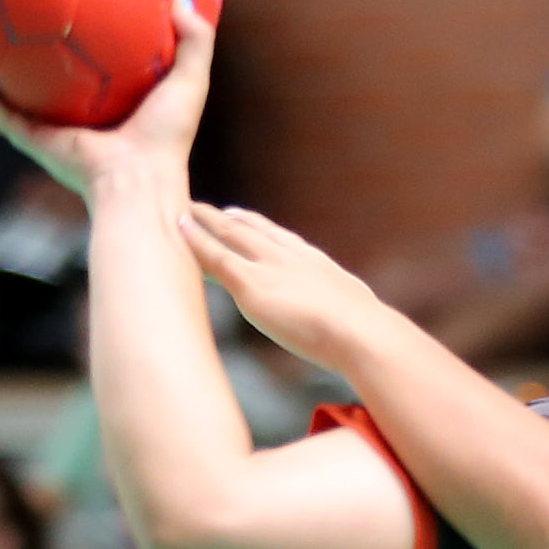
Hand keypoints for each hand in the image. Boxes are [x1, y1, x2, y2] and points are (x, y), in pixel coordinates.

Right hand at [0, 0, 214, 207]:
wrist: (136, 180)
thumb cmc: (166, 137)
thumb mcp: (190, 82)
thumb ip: (195, 40)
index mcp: (117, 109)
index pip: (99, 73)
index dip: (89, 48)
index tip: (77, 16)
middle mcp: (83, 121)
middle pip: (55, 85)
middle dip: (39, 58)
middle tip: (25, 22)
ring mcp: (55, 132)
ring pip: (20, 100)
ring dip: (1, 74)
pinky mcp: (34, 140)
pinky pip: (0, 114)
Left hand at [178, 198, 392, 375]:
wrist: (363, 334)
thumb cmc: (369, 338)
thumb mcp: (361, 320)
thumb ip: (351, 320)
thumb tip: (371, 337)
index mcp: (317, 266)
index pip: (283, 241)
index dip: (262, 229)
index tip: (246, 219)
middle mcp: (291, 258)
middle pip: (254, 231)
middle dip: (231, 220)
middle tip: (212, 210)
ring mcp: (270, 268)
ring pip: (229, 236)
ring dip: (205, 222)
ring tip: (185, 213)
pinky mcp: (250, 284)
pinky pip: (214, 257)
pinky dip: (194, 241)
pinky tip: (177, 229)